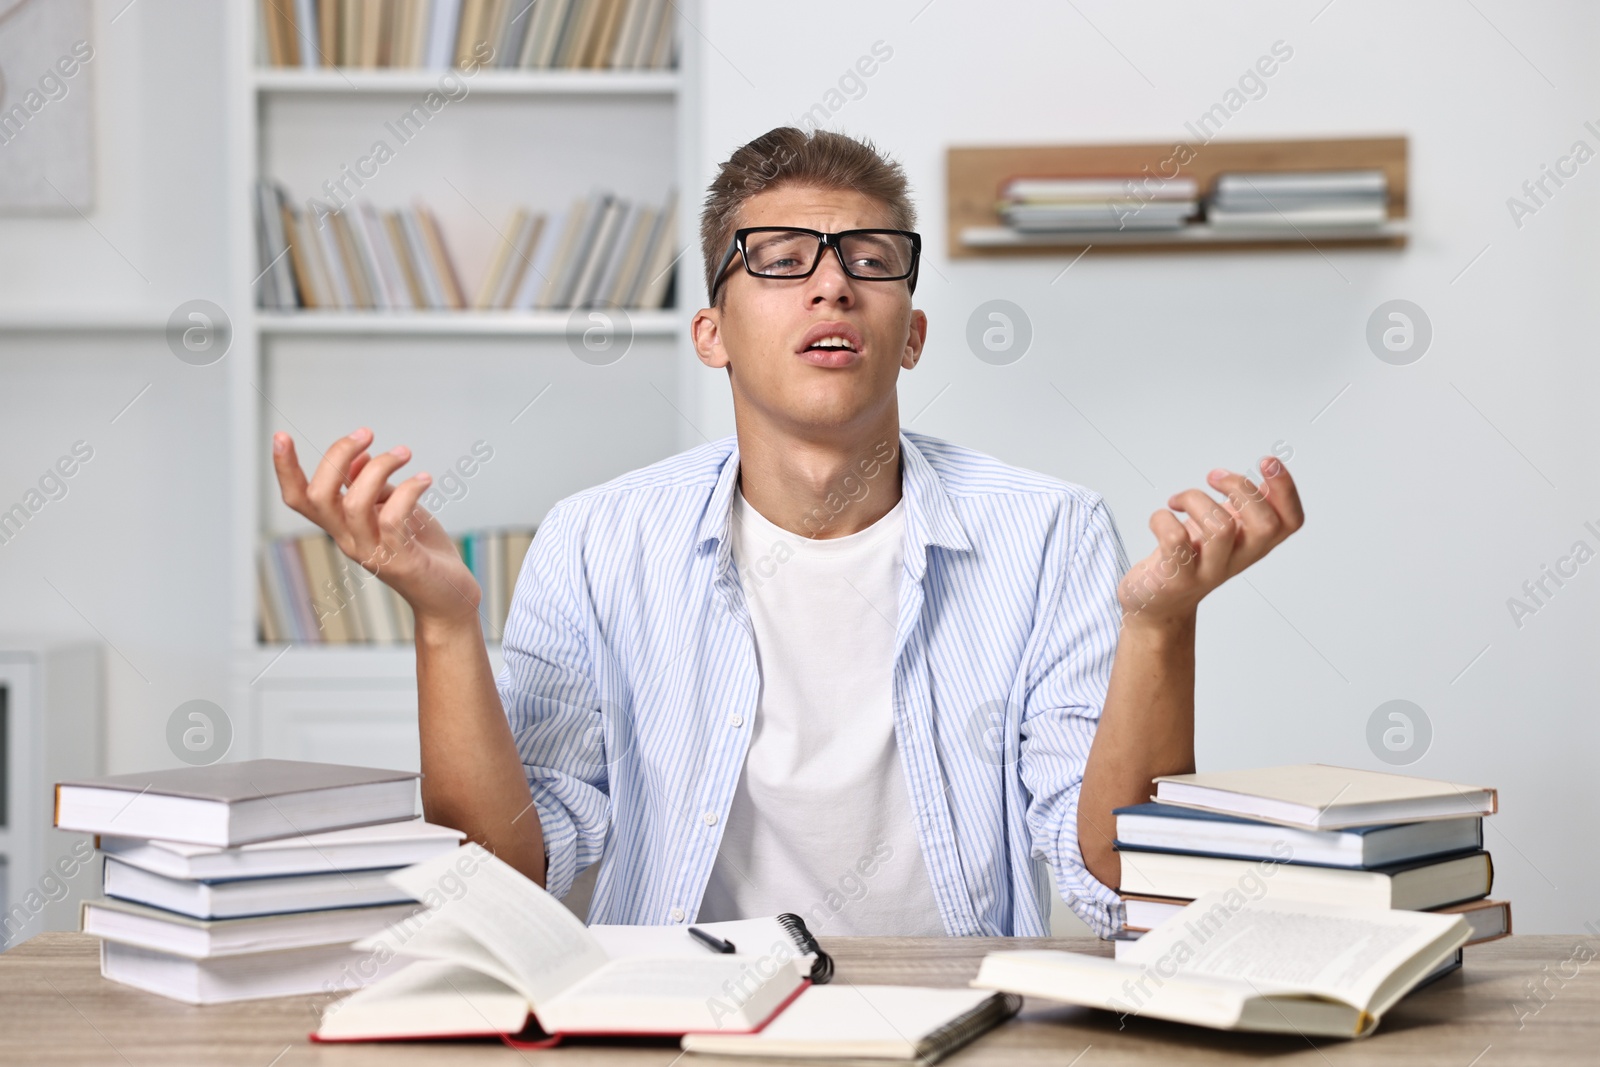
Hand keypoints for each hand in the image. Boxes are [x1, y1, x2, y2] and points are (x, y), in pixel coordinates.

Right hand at [271, 427, 481, 628]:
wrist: (449, 594)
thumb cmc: (421, 548)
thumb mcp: (394, 509)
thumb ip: (372, 487)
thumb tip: (357, 457)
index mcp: (342, 526)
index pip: (299, 499)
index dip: (284, 469)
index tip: (281, 436)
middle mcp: (349, 540)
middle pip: (318, 497)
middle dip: (337, 455)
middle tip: (367, 433)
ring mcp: (372, 553)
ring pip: (355, 504)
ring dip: (379, 467)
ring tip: (405, 453)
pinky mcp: (400, 561)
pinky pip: (392, 519)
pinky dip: (408, 491)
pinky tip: (425, 480)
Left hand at [1117, 455, 1303, 625]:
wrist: (1157, 602)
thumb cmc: (1191, 556)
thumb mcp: (1225, 529)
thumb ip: (1247, 505)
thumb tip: (1271, 470)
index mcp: (1254, 544)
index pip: (1291, 522)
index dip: (1286, 489)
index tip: (1265, 461)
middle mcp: (1237, 559)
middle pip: (1265, 525)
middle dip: (1241, 487)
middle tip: (1214, 477)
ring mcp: (1208, 571)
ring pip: (1221, 528)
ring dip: (1195, 499)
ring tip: (1179, 501)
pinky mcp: (1177, 577)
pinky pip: (1175, 539)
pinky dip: (1162, 518)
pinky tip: (1161, 518)